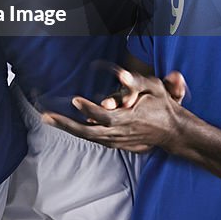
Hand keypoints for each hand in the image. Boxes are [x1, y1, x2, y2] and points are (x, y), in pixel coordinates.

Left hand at [42, 67, 186, 152]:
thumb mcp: (156, 88)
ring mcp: (117, 140)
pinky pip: (93, 138)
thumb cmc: (162, 106)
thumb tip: (122, 75)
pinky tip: (62, 124)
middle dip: (67, 124)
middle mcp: (120, 132)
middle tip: (47, 116)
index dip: (90, 109)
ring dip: (67, 127)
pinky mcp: (115, 143)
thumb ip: (139, 82)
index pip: (105, 116)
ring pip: (88, 136)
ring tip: (47, 118)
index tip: (74, 99)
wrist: (173, 132)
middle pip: (89, 131)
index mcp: (129, 119)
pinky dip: (78, 131)